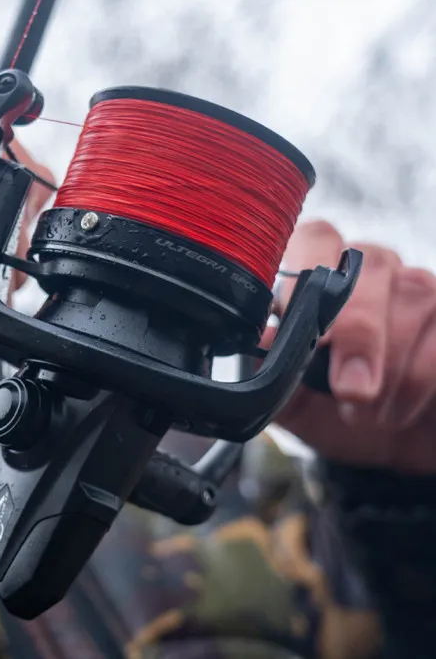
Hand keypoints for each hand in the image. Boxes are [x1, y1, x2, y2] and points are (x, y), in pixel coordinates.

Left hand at [266, 220, 435, 474]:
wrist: (381, 448)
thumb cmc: (328, 411)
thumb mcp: (291, 399)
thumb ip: (272, 368)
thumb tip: (267, 336)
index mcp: (318, 275)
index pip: (315, 238)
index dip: (310, 272)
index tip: (311, 329)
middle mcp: (370, 270)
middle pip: (370, 264)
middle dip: (360, 331)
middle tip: (350, 388)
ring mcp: (419, 289)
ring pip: (414, 300)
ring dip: (390, 369)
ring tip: (363, 412)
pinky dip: (417, 382)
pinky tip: (395, 410)